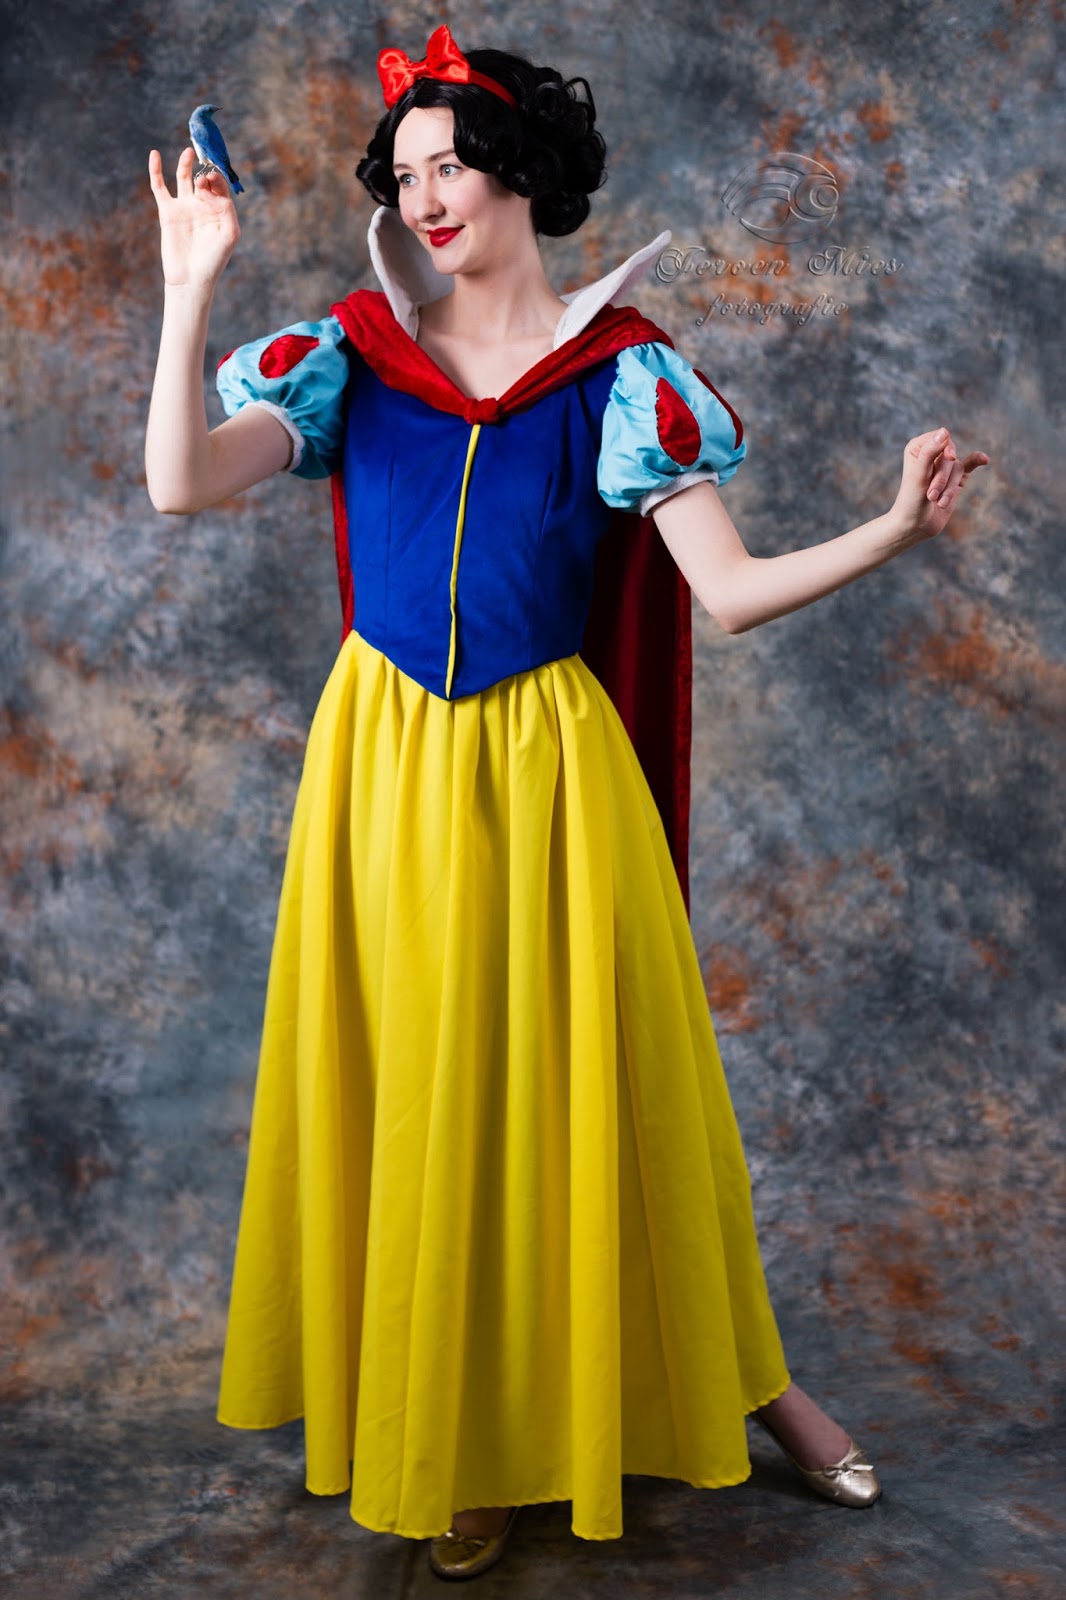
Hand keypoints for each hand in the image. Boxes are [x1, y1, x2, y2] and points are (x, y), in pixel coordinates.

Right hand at [148, 145, 240, 290]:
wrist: (191, 278)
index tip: (212, 184)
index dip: (217, 178)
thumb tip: (210, 191)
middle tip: (204, 178)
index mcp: (219, 210)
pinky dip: (156, 170)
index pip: (219, 185)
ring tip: (189, 151)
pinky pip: (160, 187)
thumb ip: (227, 209)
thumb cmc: (214, 260)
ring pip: (184, 178)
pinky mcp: (167, 212)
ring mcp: (184, 207)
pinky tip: (154, 155)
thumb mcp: (230, 234)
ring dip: (186, 163)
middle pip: (203, 178)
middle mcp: (202, 205)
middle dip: (205, 173)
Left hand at [890, 427, 989, 544]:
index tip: (950, 458)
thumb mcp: (919, 476)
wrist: (915, 526)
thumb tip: (944, 431)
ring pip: (958, 468)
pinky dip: (977, 461)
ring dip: (949, 488)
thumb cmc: (911, 501)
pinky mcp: (956, 479)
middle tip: (931, 495)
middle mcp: (931, 454)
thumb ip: (929, 452)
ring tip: (937, 501)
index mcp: (917, 448)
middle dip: (943, 477)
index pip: (940, 438)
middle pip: (950, 455)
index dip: (946, 449)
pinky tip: (985, 459)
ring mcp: (945, 467)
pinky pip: (970, 465)